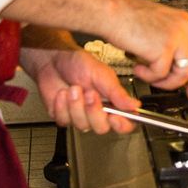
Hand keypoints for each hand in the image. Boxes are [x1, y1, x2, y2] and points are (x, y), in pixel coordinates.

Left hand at [20, 47, 138, 133]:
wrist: (52, 59)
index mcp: (112, 102)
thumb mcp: (100, 73)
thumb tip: (134, 105)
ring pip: (82, 125)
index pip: (125, 122)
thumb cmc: (78, 63)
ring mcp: (80, 115)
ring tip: (73, 88)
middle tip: (89, 93)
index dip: (122, 125)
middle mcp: (98, 111)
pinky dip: (61, 106)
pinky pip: (65, 120)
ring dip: (76, 105)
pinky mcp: (63, 116)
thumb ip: (116, 92)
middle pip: (102, 128)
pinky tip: (62, 94)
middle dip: (94, 112)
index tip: (115, 117)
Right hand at [107, 0, 187, 98]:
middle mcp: (183, 28)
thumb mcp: (158, 26)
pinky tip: (138, 68)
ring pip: (183, 73)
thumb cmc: (125, 17)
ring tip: (150, 75)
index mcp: (184, 22)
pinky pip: (161, 74)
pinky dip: (148, 76)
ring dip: (166, 82)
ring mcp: (175, 37)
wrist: (109, 10)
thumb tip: (179, 64)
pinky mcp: (162, 48)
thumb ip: (172, 43)